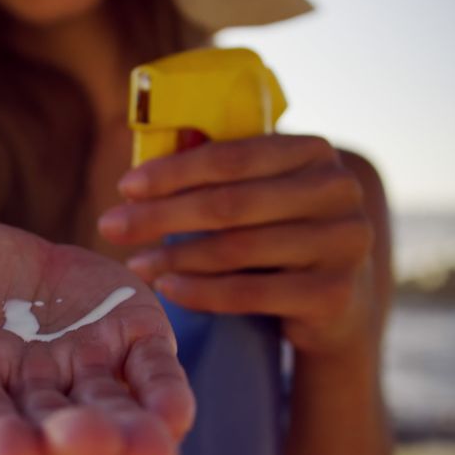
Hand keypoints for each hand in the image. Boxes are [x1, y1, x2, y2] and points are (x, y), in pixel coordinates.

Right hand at [0, 222, 193, 454]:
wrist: (22, 268)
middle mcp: (34, 392)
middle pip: (53, 423)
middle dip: (71, 437)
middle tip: (88, 447)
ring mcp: (89, 373)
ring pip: (111, 410)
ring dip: (131, 430)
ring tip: (151, 451)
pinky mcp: (135, 346)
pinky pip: (154, 376)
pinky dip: (165, 395)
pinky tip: (177, 414)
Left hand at [98, 135, 376, 356]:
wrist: (339, 302)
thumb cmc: (280, 234)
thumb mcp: (259, 194)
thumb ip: (217, 172)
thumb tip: (141, 161)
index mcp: (314, 152)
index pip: (231, 156)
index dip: (172, 172)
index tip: (124, 188)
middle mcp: (338, 191)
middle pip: (229, 203)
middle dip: (160, 216)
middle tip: (110, 227)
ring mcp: (344, 243)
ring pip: (236, 248)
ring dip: (174, 257)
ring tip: (135, 263)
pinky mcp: (335, 294)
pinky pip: (250, 293)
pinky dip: (201, 292)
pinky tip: (168, 289)